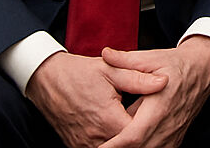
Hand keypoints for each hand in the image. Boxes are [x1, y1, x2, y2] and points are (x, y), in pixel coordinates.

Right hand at [26, 51, 168, 147]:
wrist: (46, 79)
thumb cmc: (79, 73)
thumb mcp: (110, 70)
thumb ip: (138, 79)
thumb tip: (163, 82)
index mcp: (107, 119)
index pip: (137, 134)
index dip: (148, 126)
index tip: (154, 114)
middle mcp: (95, 137)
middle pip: (126, 145)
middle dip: (137, 135)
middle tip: (146, 121)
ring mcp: (83, 144)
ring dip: (123, 140)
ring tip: (132, 125)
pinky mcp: (75, 146)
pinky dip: (109, 142)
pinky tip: (116, 131)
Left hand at [98, 35, 209, 147]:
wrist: (202, 71)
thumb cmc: (175, 64)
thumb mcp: (151, 58)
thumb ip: (125, 59)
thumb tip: (105, 53)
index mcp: (160, 106)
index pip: (134, 136)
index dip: (115, 145)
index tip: (98, 147)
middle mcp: (168, 125)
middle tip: (98, 147)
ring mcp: (173, 135)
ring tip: (109, 145)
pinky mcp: (175, 140)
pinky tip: (128, 144)